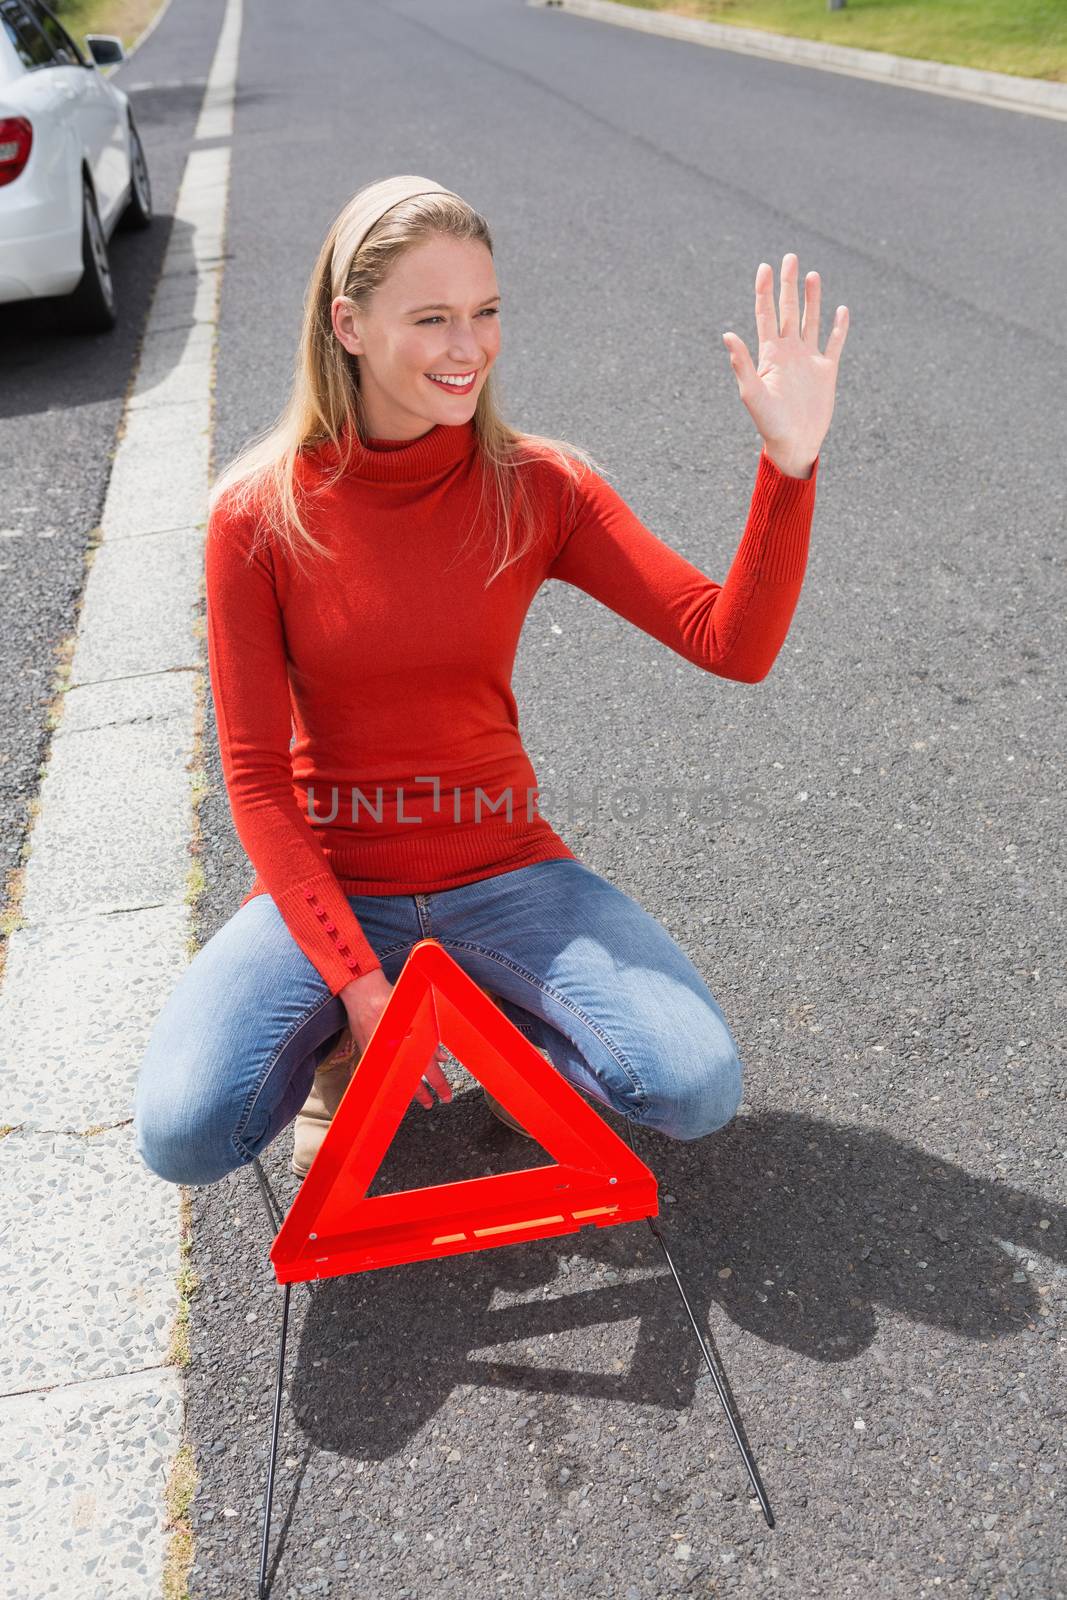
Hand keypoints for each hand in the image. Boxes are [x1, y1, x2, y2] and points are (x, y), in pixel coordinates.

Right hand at [339, 968, 451, 1110]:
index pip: (430, 1070)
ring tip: (419, 1099)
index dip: (440, 1085)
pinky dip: (390, 1080)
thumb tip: (442, 1057)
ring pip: (397, 1079)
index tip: (445, 1096)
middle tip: (433, 1103)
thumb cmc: (392, 1000)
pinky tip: (395, 1086)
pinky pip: (382, 1072)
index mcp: (412, 1041)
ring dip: (409, 1090)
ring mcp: (381, 1054)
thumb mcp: (418, 1014)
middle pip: (413, 1079)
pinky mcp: (368, 1054)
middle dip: (424, 1094)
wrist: (364, 995)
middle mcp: (397, 1051)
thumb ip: (431, 1038)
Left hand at [722, 253, 848, 473]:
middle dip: (788, 285)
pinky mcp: (826, 371)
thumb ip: (742, 363)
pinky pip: (834, 344)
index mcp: (770, 354)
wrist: (794, 444)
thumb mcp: (752, 393)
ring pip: (811, 321)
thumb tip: (727, 334)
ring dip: (812, 298)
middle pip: (789, 310)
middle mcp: (789, 352)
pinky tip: (841, 310)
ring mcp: (808, 359)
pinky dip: (838, 328)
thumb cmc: (769, 423)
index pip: (766, 314)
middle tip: (789, 257)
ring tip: (812, 274)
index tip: (765, 266)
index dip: (764, 290)